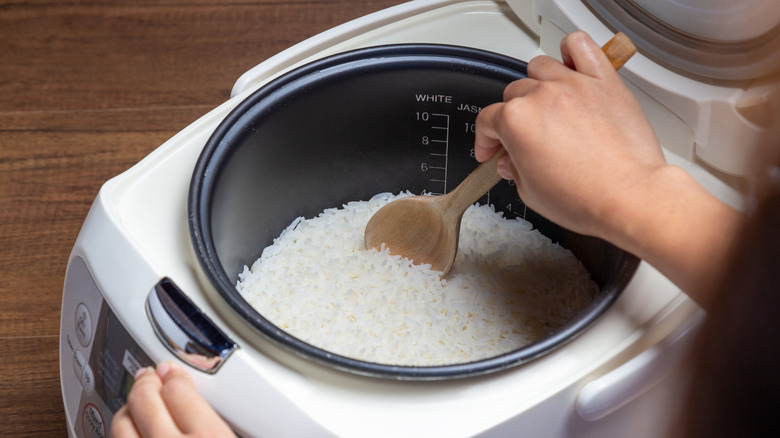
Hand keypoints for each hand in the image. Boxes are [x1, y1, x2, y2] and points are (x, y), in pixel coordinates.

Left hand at [111, 362, 234, 436]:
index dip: (175, 376)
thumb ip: (231, 424)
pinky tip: (132, 433)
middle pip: (144, 399)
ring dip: (128, 411)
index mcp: (209, 436)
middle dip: (146, 383)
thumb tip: (231, 413)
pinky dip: (125, 434)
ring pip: (121, 424)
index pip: (179, 389)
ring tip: (136, 407)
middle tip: (150, 377)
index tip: (175, 372)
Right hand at [474, 31, 743, 304]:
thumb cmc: (584, 198)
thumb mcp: (530, 193)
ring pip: (540, 67)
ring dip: (536, 84)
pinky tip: (570, 66)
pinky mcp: (603, 81)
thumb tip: (512, 160)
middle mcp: (541, 96)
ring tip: (546, 104)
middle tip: (523, 139)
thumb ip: (514, 170)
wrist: (628, 197)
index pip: (487, 120)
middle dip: (512, 117)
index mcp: (515, 121)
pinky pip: (580, 46)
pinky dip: (571, 51)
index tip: (491, 150)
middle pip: (514, 93)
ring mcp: (573, 84)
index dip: (485, 139)